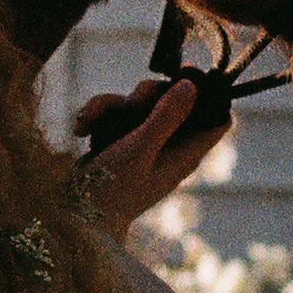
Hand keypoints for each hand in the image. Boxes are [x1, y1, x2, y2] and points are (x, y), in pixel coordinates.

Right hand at [74, 77, 229, 239]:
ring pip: (136, 104)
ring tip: (87, 124)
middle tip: (130, 105)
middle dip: (145, 95)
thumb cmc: (112, 188)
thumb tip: (192, 84)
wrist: (74, 217)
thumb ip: (165, 117)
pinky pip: (114, 115)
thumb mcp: (139, 148)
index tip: (185, 75)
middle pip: (172, 99)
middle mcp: (169, 146)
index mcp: (186, 152)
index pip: (218, 117)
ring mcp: (144, 144)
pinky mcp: (120, 143)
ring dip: (109, 106)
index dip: (210, 95)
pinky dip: (97, 118)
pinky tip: (82, 130)